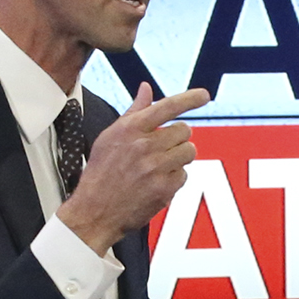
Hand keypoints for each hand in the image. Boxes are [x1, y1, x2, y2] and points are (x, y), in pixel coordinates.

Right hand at [55, 84, 210, 252]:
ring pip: (189, 151)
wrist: (94, 210)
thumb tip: (146, 88)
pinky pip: (184, 175)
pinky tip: (156, 183)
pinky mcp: (164, 188)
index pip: (166, 107)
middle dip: (178, 138)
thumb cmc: (101, 172)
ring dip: (179, 157)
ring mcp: (155, 168)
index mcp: (129, 129)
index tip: (204, 95)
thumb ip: (134, 112)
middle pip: (184, 130)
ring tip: (159, 166)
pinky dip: (174, 178)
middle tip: (161, 149)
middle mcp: (144, 146)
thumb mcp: (110, 136)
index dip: (189, 99)